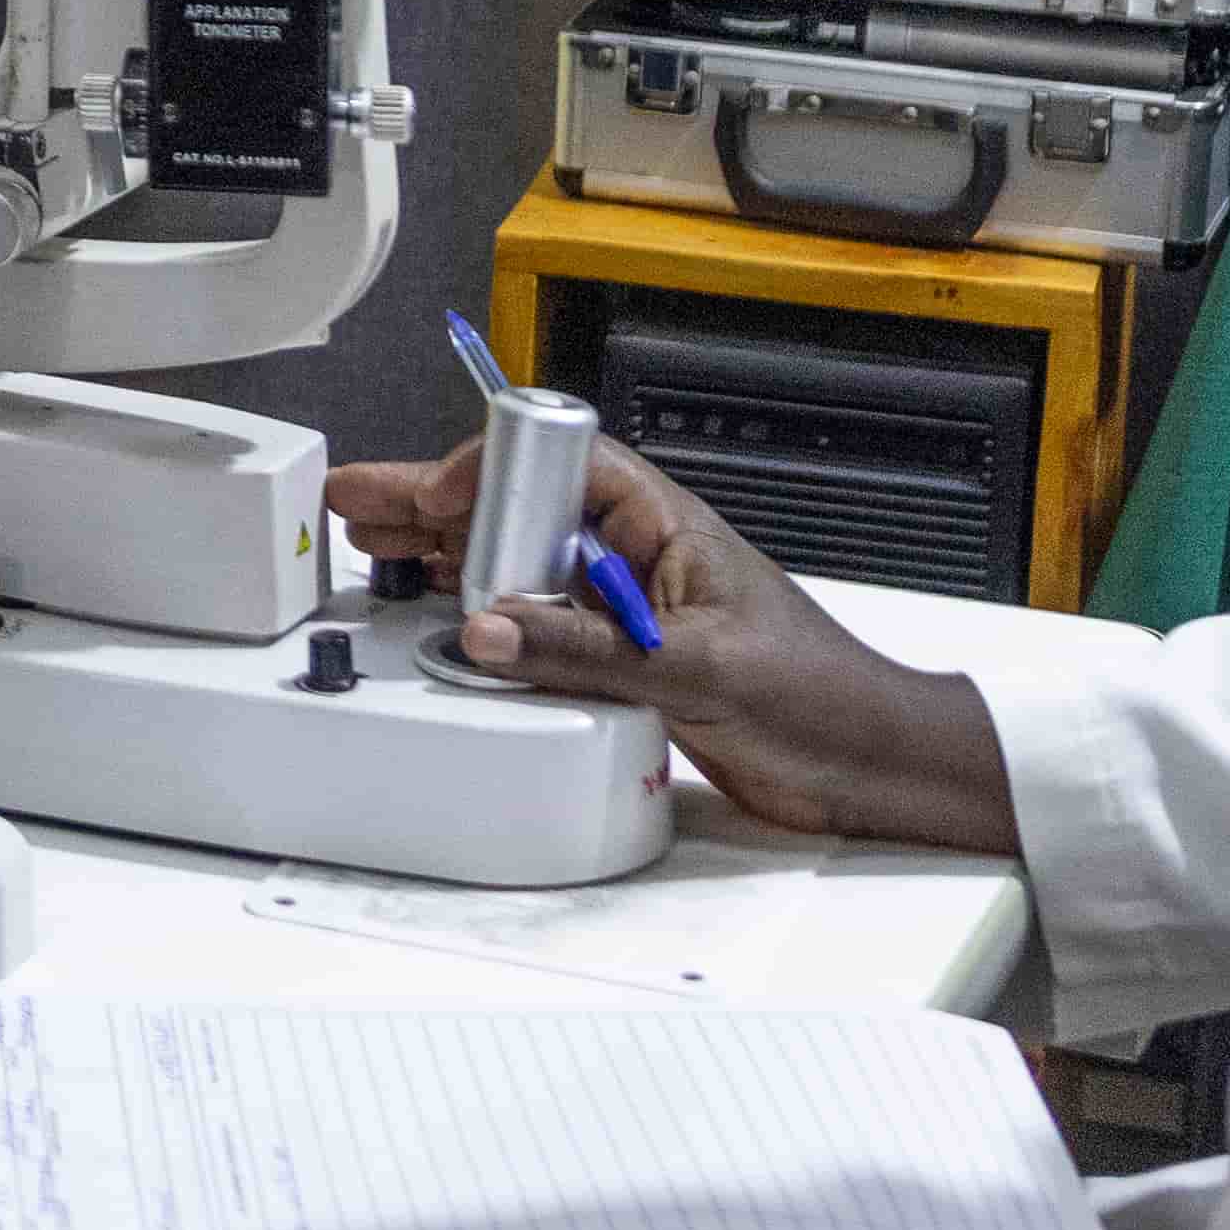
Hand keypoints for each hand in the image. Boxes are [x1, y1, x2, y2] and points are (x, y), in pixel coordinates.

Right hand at [332, 431, 1022, 855]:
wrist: (869, 766)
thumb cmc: (823, 694)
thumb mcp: (698, 667)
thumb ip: (589, 648)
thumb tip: (493, 626)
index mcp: (663, 524)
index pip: (557, 463)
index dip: (485, 470)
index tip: (427, 498)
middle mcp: (636, 560)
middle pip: (519, 510)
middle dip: (437, 502)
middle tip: (360, 502)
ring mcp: (625, 614)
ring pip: (518, 569)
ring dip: (448, 560)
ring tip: (375, 550)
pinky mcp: (622, 668)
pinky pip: (538, 635)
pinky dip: (484, 627)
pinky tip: (443, 627)